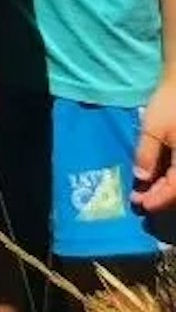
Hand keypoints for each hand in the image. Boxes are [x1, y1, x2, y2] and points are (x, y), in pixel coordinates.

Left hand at [135, 81, 175, 212]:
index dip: (158, 200)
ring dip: (167, 188)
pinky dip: (171, 176)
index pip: (175, 191)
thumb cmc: (171, 105)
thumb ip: (146, 154)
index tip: (141, 205)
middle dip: (162, 196)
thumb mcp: (153, 129)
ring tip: (146, 190)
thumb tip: (141, 177)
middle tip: (139, 199)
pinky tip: (158, 176)